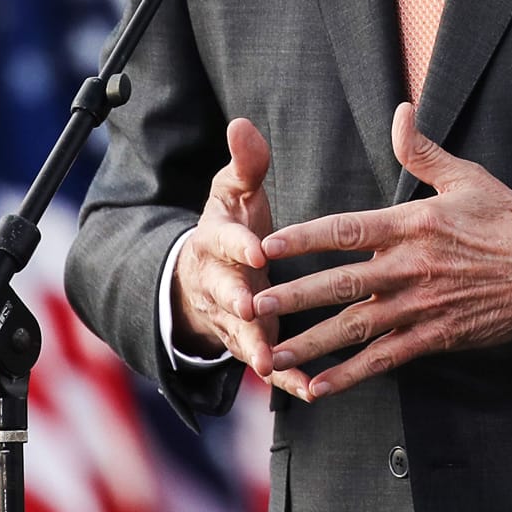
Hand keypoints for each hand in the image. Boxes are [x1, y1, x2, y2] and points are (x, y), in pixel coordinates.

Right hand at [170, 117, 279, 375]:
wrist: (203, 280)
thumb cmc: (231, 229)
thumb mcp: (233, 193)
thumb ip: (244, 164)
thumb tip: (243, 123)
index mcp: (215, 243)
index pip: (224, 242)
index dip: (239, 246)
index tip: (257, 248)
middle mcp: (218, 284)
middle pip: (224, 294)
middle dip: (236, 302)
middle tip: (253, 307)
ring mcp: (232, 320)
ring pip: (241, 336)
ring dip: (255, 348)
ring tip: (271, 361)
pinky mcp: (251, 345)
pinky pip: (269, 363)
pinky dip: (287, 378)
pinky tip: (308, 389)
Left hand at [254, 103, 511, 400]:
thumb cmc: (509, 219)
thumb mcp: (466, 177)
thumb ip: (422, 150)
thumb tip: (400, 110)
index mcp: (413, 224)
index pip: (347, 229)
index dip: (304, 237)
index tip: (266, 245)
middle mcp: (411, 266)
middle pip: (341, 283)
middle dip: (293, 296)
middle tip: (251, 304)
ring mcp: (422, 305)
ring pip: (356, 327)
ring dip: (312, 342)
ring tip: (272, 355)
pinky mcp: (435, 336)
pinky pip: (385, 359)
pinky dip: (350, 374)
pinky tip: (318, 387)